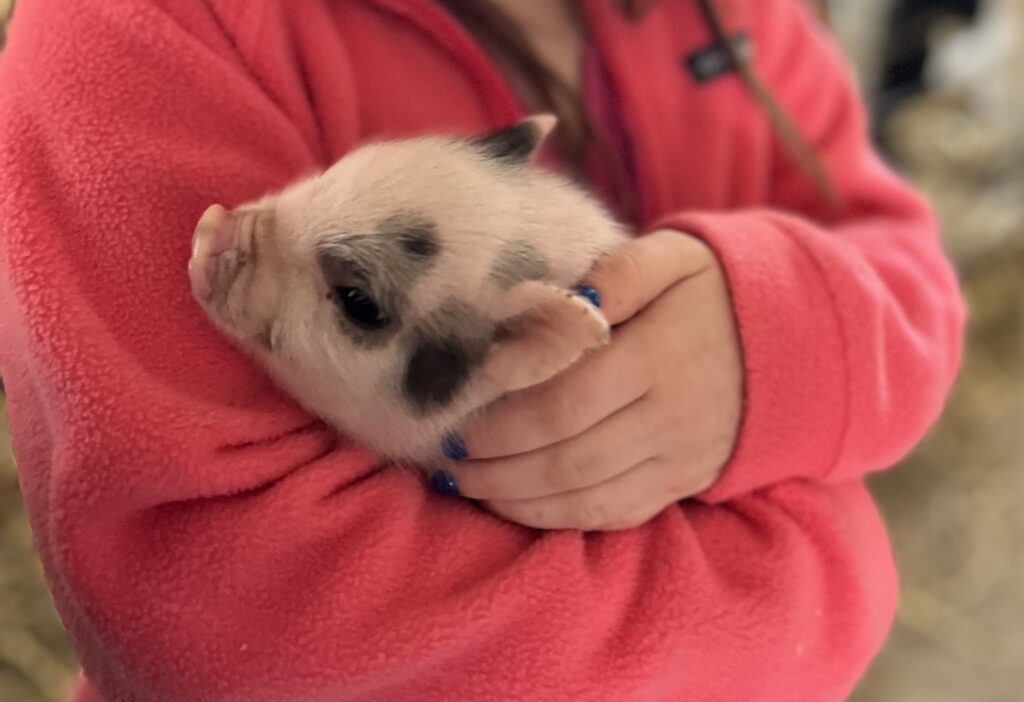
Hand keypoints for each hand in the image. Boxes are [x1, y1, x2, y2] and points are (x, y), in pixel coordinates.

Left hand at [441, 230, 742, 530]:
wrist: (789, 342)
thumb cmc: (709, 292)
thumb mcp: (671, 258)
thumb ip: (613, 273)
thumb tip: (536, 301)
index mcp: (661, 356)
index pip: (568, 400)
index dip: (507, 417)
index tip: (459, 416)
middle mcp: (673, 417)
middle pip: (569, 456)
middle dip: (498, 464)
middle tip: (448, 456)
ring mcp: (681, 458)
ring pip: (587, 495)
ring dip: (517, 498)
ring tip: (465, 484)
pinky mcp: (683, 483)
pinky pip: (614, 513)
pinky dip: (558, 517)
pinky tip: (515, 503)